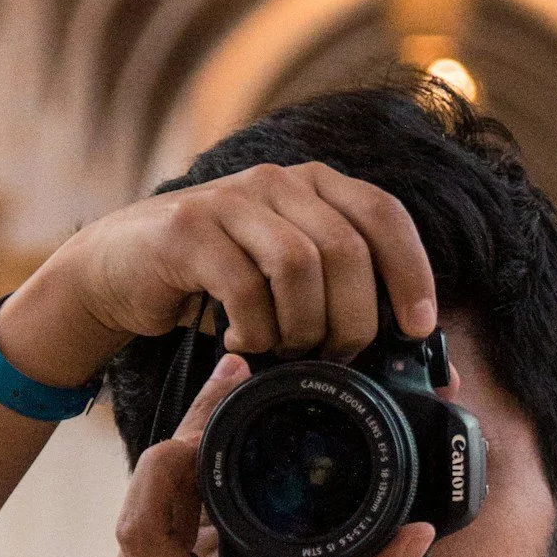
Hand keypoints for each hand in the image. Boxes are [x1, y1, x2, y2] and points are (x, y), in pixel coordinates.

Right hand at [0, 163, 438, 387]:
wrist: (117, 270)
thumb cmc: (215, 287)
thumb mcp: (287, 288)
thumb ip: (346, 310)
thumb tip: (439, 373)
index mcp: (313, 186)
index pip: (383, 214)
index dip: (411, 271)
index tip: (417, 328)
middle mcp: (276, 182)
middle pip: (346, 250)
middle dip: (351, 319)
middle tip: (333, 357)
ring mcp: (230, 200)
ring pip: (299, 265)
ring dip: (301, 326)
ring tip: (283, 349)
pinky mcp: (188, 230)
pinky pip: (245, 286)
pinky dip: (254, 329)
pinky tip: (241, 343)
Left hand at [99, 355, 433, 556]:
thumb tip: (417, 539)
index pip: (145, 512)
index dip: (173, 453)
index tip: (217, 412)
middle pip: (141, 502)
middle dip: (185, 443)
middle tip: (229, 392)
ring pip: (137, 530)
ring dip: (175, 483)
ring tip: (223, 438)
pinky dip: (170, 525)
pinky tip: (209, 507)